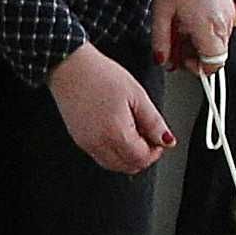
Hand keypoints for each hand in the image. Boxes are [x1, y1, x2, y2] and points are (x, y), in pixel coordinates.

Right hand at [47, 44, 174, 174]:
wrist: (69, 67)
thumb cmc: (99, 75)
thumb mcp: (136, 94)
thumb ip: (154, 122)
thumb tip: (166, 140)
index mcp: (115, 133)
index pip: (142, 159)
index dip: (155, 151)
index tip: (158, 138)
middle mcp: (98, 144)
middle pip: (128, 167)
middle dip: (142, 156)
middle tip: (146, 136)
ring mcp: (86, 143)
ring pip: (114, 165)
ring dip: (128, 155)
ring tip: (131, 132)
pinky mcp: (78, 139)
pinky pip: (100, 156)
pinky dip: (113, 151)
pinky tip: (116, 132)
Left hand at [151, 0, 235, 71]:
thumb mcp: (161, 12)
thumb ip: (161, 41)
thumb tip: (163, 61)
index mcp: (209, 29)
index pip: (212, 65)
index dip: (196, 68)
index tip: (181, 61)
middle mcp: (224, 25)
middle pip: (216, 55)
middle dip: (195, 55)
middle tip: (177, 44)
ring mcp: (230, 16)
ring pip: (218, 42)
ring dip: (201, 41)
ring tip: (182, 26)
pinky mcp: (231, 7)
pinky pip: (221, 28)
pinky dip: (207, 29)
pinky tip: (192, 18)